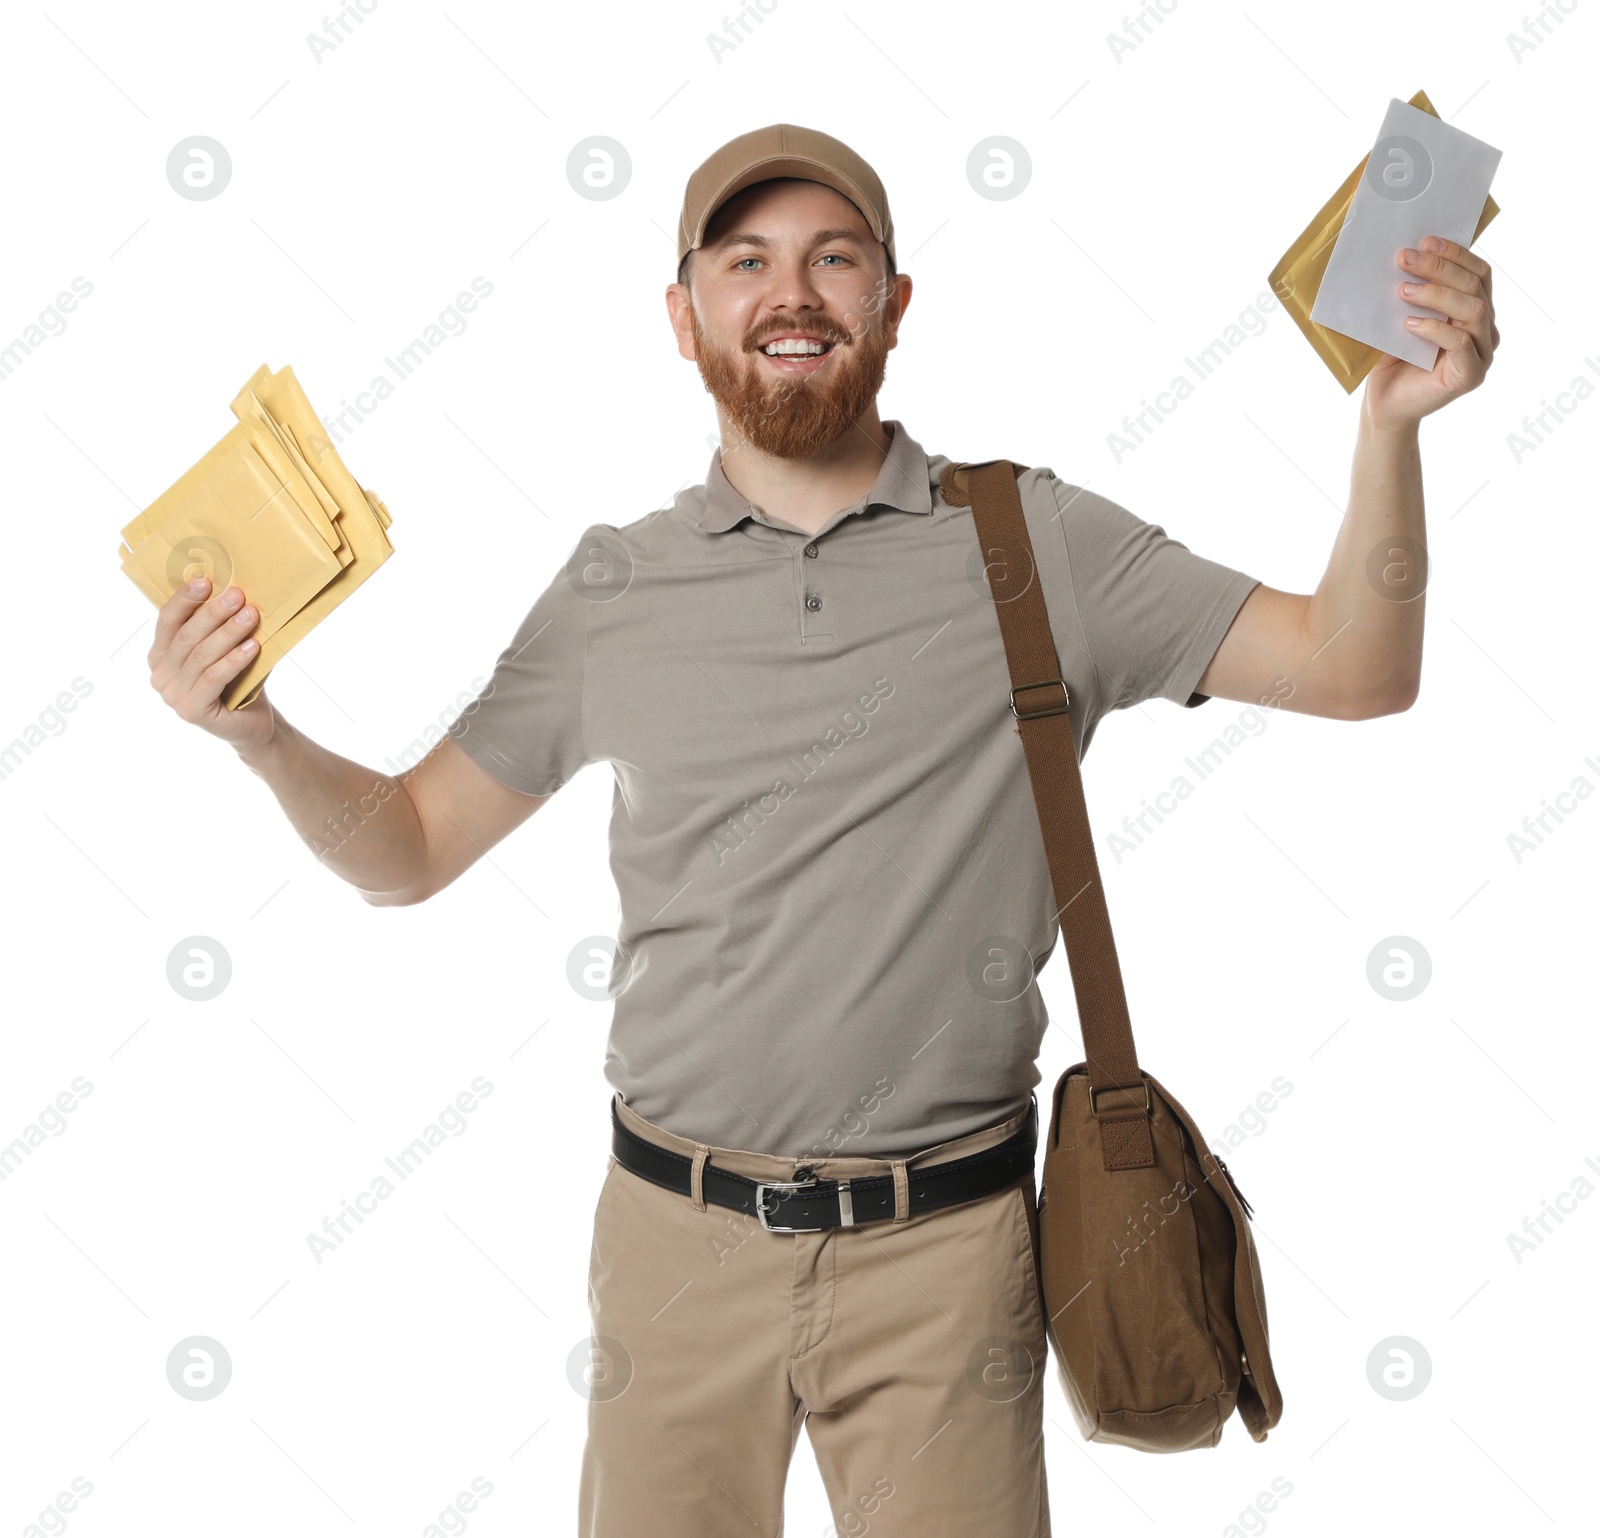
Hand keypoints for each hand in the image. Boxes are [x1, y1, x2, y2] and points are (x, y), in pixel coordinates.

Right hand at [148, 574, 276, 751]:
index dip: (185, 599)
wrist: (253, 724)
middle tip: (238, 595)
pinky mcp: (189, 711)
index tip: (206, 580)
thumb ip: (220, 626)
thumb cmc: (239, 681)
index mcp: (161, 654)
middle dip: (213, 613)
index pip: (167, 620)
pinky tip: (253, 647)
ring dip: (228, 633)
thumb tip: (235, 591)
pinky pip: (213, 678)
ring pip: (201, 656)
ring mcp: (171, 695)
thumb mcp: (227, 649)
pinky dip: (234, 660)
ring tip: (251, 616)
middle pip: (186, 636)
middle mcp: (159, 674)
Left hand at [1363, 234, 1498, 432]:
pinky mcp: (1471, 375)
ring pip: (1473, 310)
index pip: (1478, 273)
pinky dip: (1434, 328)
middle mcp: (1485, 329)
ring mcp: (1483, 353)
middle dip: (1440, 268)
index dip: (1456, 254)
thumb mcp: (1400, 317)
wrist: (1383, 403)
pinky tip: (1408, 324)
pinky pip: (1460, 343)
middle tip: (1405, 259)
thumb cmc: (1392, 359)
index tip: (1425, 241)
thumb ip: (1412, 291)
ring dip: (1437, 294)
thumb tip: (1403, 253)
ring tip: (1403, 290)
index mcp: (1475, 311)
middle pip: (1475, 287)